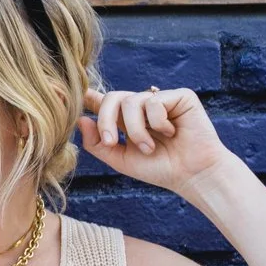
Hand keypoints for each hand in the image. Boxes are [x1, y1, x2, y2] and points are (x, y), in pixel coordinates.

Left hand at [79, 87, 236, 194]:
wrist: (192, 174)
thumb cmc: (159, 168)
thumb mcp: (121, 160)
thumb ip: (98, 144)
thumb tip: (81, 120)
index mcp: (126, 120)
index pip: (104, 102)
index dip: (89, 96)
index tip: (74, 91)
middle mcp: (142, 106)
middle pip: (112, 98)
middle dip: (106, 120)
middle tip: (112, 142)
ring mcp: (160, 99)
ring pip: (131, 101)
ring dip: (136, 130)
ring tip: (150, 147)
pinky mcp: (179, 96)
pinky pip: (154, 102)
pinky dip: (158, 123)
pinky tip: (172, 132)